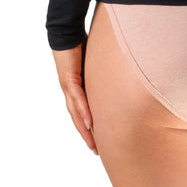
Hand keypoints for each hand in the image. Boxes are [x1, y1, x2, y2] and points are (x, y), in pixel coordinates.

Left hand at [51, 39, 97, 154]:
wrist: (65, 34)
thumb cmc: (81, 45)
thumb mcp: (96, 64)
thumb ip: (104, 73)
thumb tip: (121, 76)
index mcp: (76, 89)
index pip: (82, 113)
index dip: (89, 128)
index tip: (98, 141)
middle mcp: (70, 91)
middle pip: (77, 119)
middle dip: (86, 136)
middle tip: (96, 152)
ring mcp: (68, 86)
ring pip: (76, 113)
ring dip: (84, 130)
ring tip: (93, 144)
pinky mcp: (68, 78)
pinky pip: (78, 98)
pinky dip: (83, 111)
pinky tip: (89, 122)